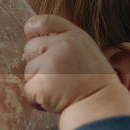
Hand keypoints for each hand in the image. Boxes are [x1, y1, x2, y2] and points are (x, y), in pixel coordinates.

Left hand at [22, 14, 129, 129]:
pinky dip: (37, 100)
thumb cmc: (93, 83)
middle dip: (38, 64)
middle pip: (30, 49)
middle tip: (59, 77)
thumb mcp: (85, 52)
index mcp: (74, 36)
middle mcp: (62, 46)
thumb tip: (33, 38)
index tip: (32, 37)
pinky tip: (55, 101)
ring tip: (60, 90)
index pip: (43, 22)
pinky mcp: (42, 84)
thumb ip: (63, 43)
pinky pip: (28, 91)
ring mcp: (51, 64)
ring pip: (28, 72)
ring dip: (38, 84)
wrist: (101, 107)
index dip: (33, 29)